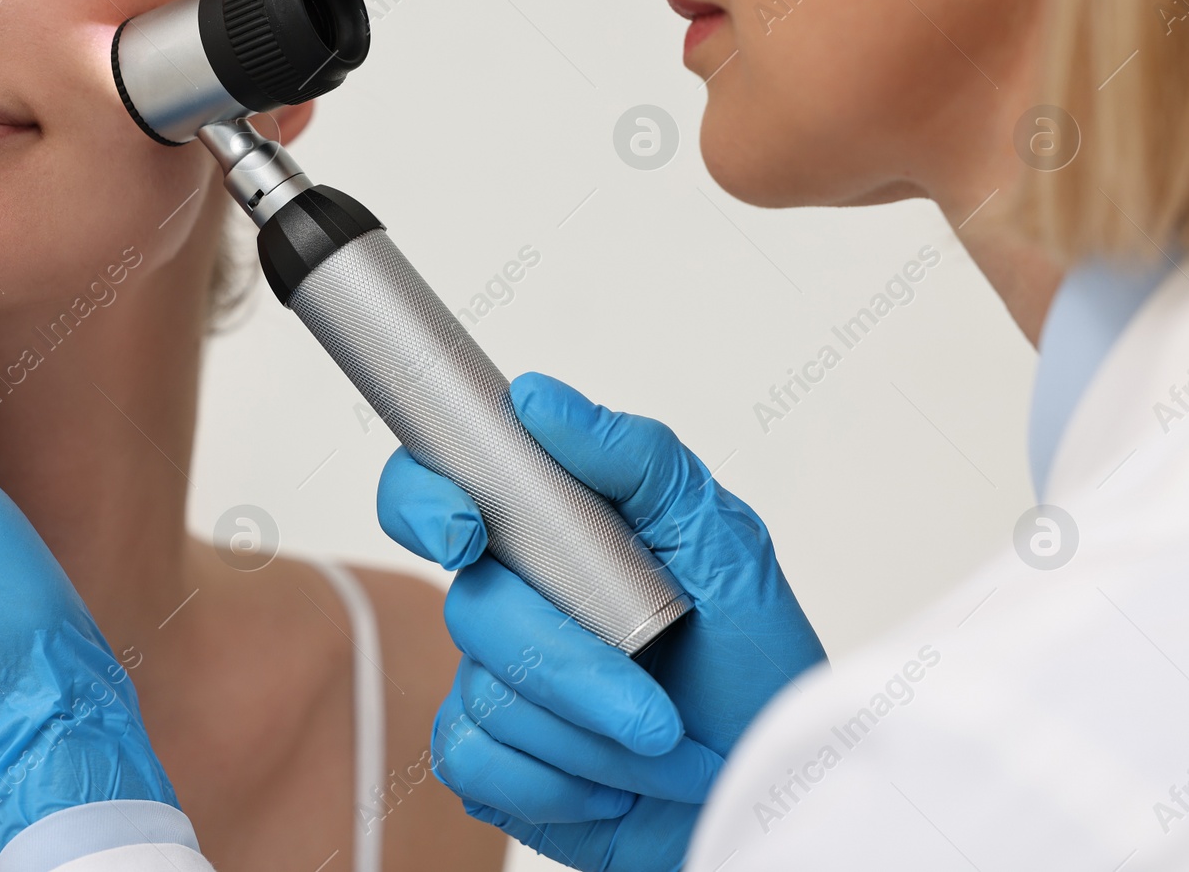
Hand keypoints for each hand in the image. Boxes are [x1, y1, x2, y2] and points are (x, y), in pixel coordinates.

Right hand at [377, 371, 826, 870]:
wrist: (767, 788)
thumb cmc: (755, 666)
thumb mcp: (726, 544)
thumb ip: (640, 461)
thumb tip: (539, 400)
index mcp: (551, 534)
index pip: (438, 487)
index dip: (422, 499)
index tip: (465, 532)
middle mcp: (512, 599)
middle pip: (472, 607)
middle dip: (572, 665)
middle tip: (655, 708)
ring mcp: (493, 680)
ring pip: (483, 693)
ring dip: (591, 736)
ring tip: (664, 748)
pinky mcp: (490, 762)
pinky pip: (471, 761)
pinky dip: (555, 785)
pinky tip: (611, 787)